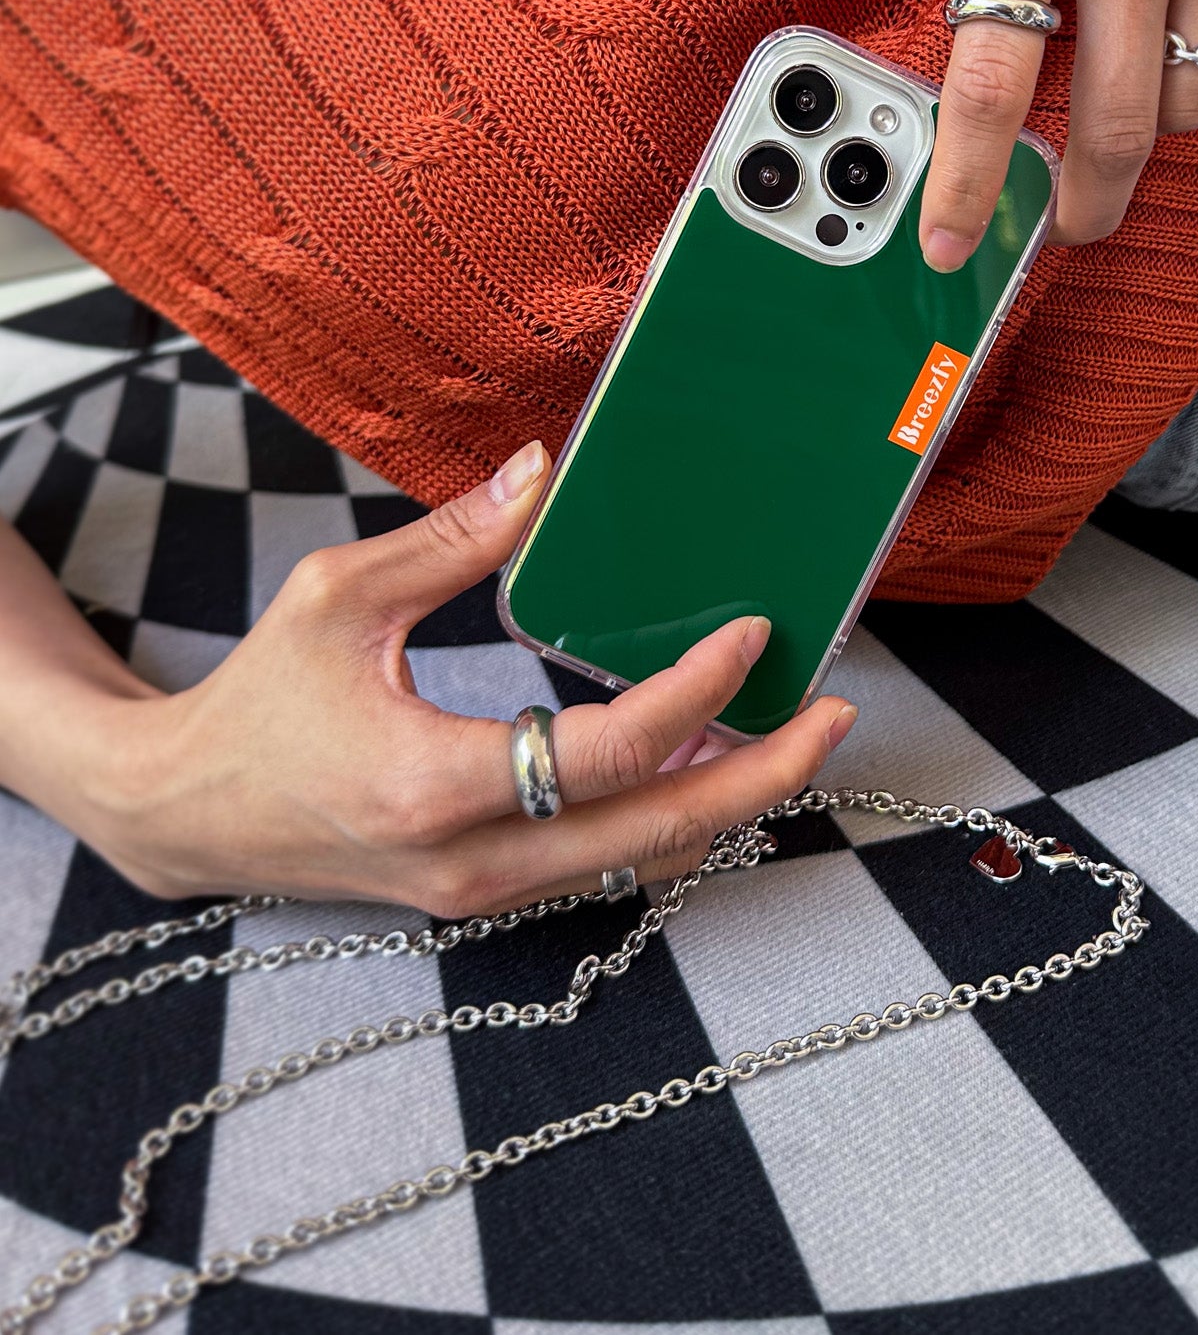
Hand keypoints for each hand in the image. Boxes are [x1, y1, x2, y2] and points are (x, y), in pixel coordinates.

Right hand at [51, 442, 855, 915]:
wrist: (191, 817)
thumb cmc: (257, 704)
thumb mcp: (337, 599)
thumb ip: (449, 540)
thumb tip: (542, 473)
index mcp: (429, 785)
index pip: (601, 754)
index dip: (690, 695)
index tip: (748, 635)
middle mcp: (470, 863)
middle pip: (656, 833)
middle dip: (762, 776)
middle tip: (833, 716)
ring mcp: (482, 894)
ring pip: (640, 862)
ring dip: (724, 800)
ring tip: (787, 732)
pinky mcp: (486, 896)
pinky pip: (605, 865)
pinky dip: (666, 817)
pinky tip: (701, 762)